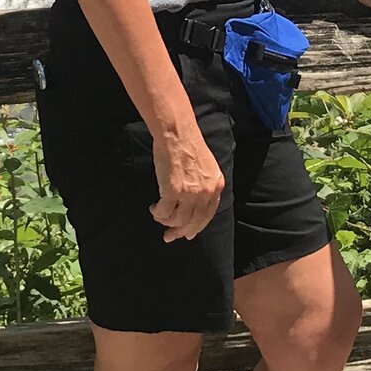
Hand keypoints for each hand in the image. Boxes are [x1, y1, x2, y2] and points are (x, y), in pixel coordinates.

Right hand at [149, 122, 224, 241]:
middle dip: (180, 232)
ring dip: (165, 220)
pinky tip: (153, 208)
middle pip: (193, 222)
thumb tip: (194, 205)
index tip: (186, 235)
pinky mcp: (173, 191)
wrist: (177, 133)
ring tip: (158, 213)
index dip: (196, 227)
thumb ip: (204, 185)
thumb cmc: (187, 145)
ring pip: (177, 220)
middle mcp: (206, 192)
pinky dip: (157, 213)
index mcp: (216, 186)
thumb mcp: (205, 167)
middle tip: (169, 237)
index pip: (207, 215)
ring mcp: (190, 193)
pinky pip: (164, 212)